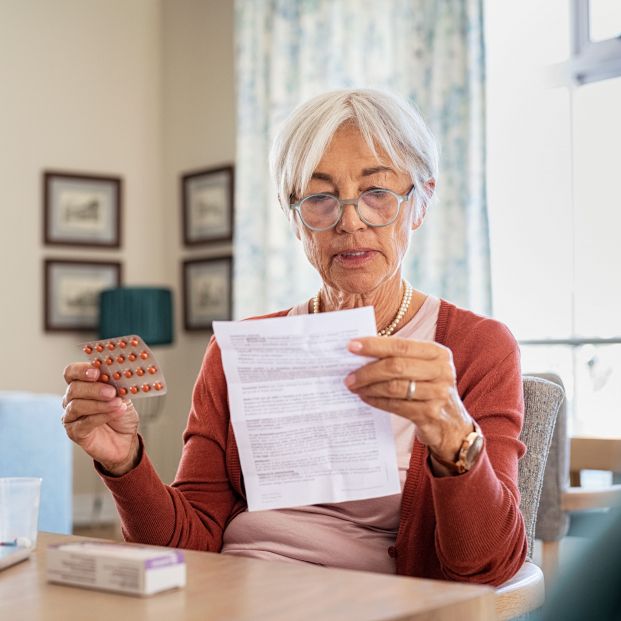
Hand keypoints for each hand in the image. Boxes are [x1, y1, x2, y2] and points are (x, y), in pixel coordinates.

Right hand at [62, 363, 139, 474]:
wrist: (126, 439)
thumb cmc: (122, 415)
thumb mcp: (123, 395)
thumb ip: (117, 384)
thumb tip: (118, 374)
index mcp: (82, 385)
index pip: (72, 372)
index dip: (81, 370)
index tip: (97, 371)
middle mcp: (72, 399)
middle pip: (74, 388)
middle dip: (94, 389)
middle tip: (111, 391)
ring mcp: (71, 416)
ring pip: (77, 406)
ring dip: (100, 404)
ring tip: (118, 403)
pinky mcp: (75, 432)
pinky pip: (84, 423)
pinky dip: (102, 416)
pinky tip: (116, 412)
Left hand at [344, 337, 472, 461]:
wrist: (452, 425)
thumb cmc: (429, 389)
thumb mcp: (423, 368)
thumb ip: (400, 358)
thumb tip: (361, 352)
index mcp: (438, 353)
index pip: (401, 345)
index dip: (374, 345)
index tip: (351, 346)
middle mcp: (442, 371)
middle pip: (396, 366)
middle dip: (368, 370)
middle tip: (348, 376)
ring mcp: (438, 393)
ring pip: (394, 387)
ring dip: (369, 387)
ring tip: (354, 387)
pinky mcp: (430, 414)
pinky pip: (396, 405)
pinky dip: (377, 401)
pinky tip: (366, 398)